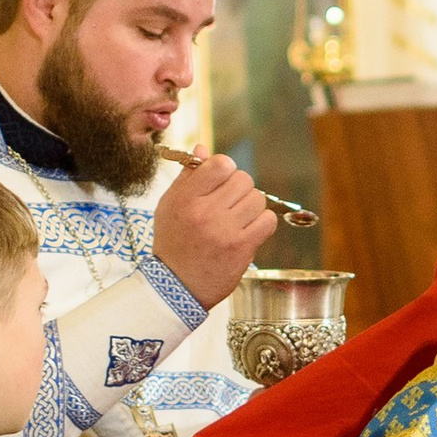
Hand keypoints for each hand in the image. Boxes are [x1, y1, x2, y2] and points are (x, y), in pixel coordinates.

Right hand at [152, 154, 275, 308]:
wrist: (176, 287)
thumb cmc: (173, 243)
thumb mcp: (169, 206)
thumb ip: (188, 177)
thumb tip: (204, 149)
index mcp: (186, 198)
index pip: (220, 164)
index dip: (226, 169)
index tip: (221, 182)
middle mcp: (205, 212)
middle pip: (243, 179)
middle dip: (240, 189)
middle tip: (230, 203)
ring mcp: (225, 230)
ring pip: (258, 198)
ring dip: (252, 207)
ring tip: (238, 219)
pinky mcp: (241, 248)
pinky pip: (268, 221)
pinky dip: (262, 223)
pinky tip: (249, 230)